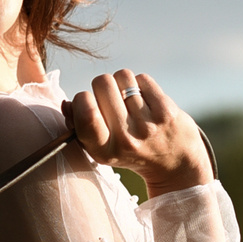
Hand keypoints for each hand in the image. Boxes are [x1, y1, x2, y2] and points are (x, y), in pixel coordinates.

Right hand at [67, 69, 211, 194]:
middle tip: (112, 99)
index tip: (90, 104)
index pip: (85, 112)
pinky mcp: (167, 111)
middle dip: (103, 86)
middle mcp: (126, 139)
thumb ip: (79, 126)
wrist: (175, 165)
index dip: (82, 98)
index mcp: (104, 151)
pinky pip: (142, 78)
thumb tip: (67, 103)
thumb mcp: (102, 149)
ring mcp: (148, 124)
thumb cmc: (131, 151)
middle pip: (102, 83)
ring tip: (129, 98)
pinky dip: (140, 84)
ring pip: (122, 76)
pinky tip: (144, 99)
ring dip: (122, 82)